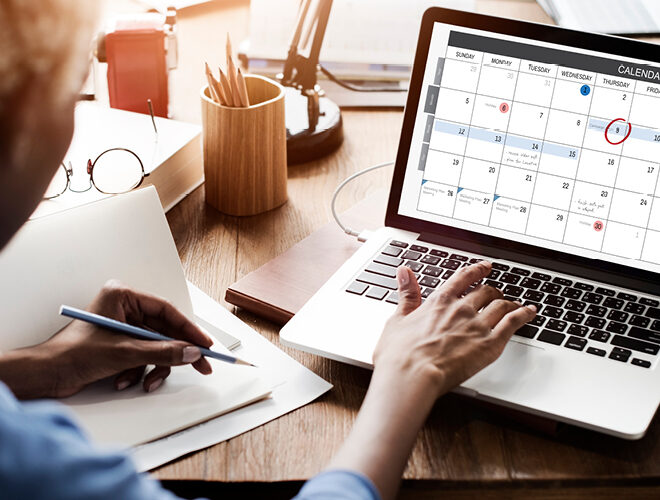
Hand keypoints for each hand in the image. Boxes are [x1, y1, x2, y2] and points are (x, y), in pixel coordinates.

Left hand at [0, 281, 212, 398]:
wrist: (46, 375)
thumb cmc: (73, 354)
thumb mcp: (125, 353)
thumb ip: (163, 352)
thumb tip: (191, 352)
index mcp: (122, 297)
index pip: (166, 311)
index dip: (188, 329)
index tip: (204, 343)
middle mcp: (124, 309)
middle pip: (164, 330)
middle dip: (176, 352)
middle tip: (200, 364)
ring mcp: (122, 327)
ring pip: (155, 346)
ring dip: (152, 367)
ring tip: (146, 382)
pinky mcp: (119, 345)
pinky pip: (143, 356)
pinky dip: (139, 371)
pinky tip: (125, 381)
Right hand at [327, 262, 535, 499]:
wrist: (411, 375)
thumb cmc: (400, 354)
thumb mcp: (397, 319)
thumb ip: (406, 294)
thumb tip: (405, 272)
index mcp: (439, 301)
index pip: (463, 278)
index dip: (476, 270)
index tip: (484, 267)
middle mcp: (461, 308)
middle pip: (485, 291)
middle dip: (492, 290)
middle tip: (496, 293)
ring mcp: (477, 325)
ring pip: (502, 305)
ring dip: (510, 302)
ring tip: (515, 304)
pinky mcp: (490, 344)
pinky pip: (513, 323)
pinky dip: (524, 315)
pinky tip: (530, 313)